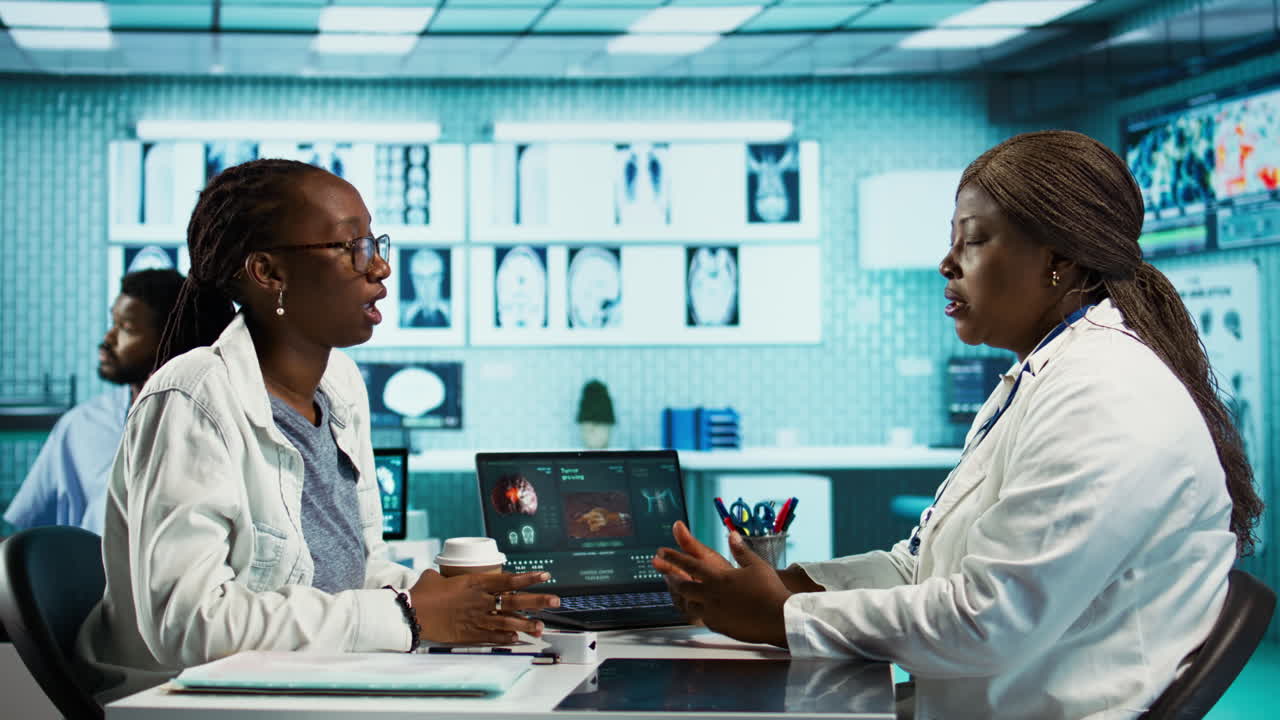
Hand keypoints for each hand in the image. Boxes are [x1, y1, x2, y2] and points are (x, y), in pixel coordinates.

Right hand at [408, 570, 560, 644]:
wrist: (412, 614)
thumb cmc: (423, 594)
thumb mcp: (437, 578)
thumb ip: (446, 576)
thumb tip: (442, 575)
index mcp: (476, 583)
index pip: (509, 579)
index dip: (529, 577)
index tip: (545, 575)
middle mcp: (481, 601)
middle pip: (515, 601)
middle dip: (538, 601)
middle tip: (556, 601)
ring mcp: (477, 618)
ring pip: (509, 621)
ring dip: (527, 624)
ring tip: (542, 627)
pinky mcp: (470, 634)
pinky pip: (493, 637)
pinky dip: (507, 638)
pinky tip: (518, 639)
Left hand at [652, 521, 792, 646]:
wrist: (779, 618)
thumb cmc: (770, 589)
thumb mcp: (756, 565)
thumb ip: (740, 550)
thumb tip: (731, 534)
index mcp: (718, 577)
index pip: (689, 564)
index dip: (673, 557)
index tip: (660, 552)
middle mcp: (711, 595)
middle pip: (683, 586)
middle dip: (671, 578)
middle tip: (664, 573)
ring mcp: (713, 613)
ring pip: (689, 605)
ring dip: (684, 597)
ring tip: (682, 592)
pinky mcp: (719, 627)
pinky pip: (703, 618)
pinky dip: (699, 612)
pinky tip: (702, 610)